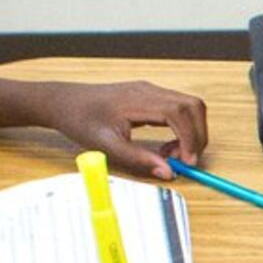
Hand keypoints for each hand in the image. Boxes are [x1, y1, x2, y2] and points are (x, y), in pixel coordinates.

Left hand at [37, 79, 209, 178]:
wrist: (64, 102)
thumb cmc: (81, 120)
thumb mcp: (107, 147)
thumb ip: (139, 159)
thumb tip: (168, 172)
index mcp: (138, 100)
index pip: (180, 113)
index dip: (191, 138)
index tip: (187, 162)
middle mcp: (149, 90)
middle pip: (193, 106)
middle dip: (198, 136)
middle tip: (186, 160)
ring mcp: (151, 91)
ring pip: (189, 106)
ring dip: (191, 132)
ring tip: (172, 154)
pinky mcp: (150, 96)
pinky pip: (178, 109)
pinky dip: (182, 128)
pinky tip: (166, 145)